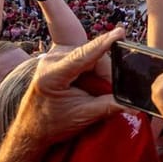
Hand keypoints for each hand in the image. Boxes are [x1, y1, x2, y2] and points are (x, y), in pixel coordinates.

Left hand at [8, 30, 128, 149]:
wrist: (31, 128)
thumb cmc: (51, 124)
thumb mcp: (82, 116)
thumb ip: (108, 107)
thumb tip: (132, 105)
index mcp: (53, 75)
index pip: (84, 55)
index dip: (104, 44)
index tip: (120, 33)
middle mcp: (51, 60)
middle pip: (91, 56)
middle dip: (106, 74)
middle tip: (110, 94)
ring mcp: (53, 57)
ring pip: (90, 57)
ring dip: (99, 74)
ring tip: (96, 93)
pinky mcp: (58, 59)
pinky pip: (84, 59)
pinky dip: (92, 72)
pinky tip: (90, 87)